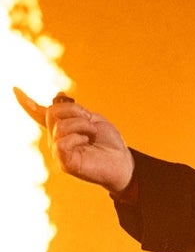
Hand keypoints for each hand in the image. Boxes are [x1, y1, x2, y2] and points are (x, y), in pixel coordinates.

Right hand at [13, 88, 134, 193]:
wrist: (123, 161)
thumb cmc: (109, 142)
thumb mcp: (91, 119)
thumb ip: (73, 110)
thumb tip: (56, 95)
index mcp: (62, 128)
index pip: (40, 114)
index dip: (27, 102)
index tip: (15, 89)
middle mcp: (56, 139)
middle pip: (52, 113)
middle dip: (74, 111)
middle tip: (90, 121)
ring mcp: (59, 151)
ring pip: (59, 126)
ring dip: (81, 124)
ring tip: (92, 134)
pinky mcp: (64, 162)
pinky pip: (61, 142)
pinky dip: (77, 137)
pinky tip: (87, 142)